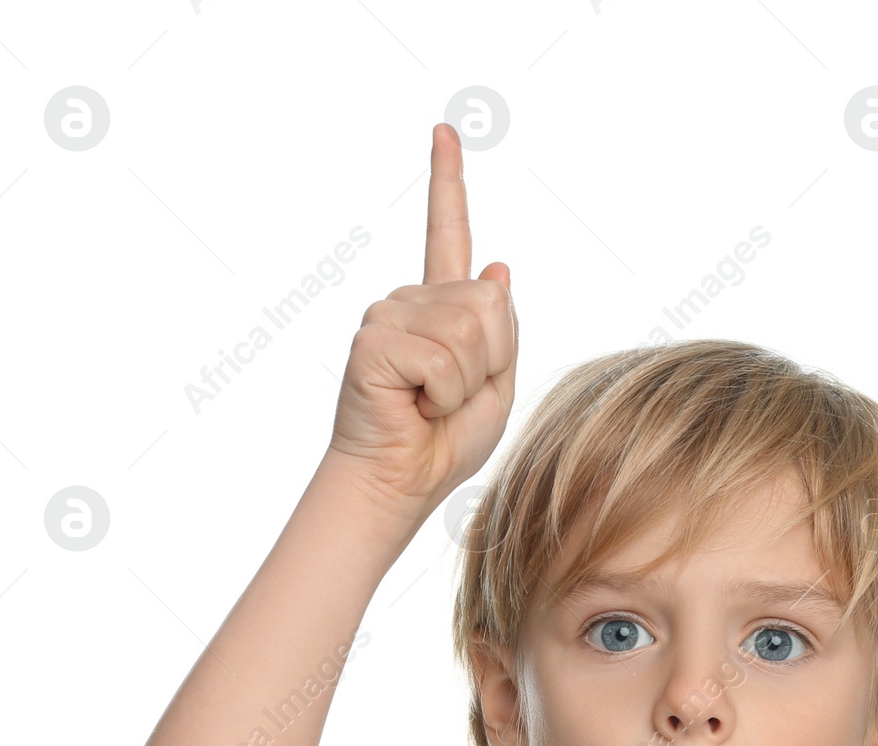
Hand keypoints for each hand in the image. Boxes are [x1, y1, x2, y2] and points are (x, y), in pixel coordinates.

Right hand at [322, 121, 517, 537]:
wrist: (402, 482)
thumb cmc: (445, 443)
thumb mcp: (497, 385)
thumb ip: (502, 329)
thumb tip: (497, 264)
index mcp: (441, 308)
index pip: (447, 232)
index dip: (447, 181)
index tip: (446, 131)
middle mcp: (410, 301)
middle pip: (489, 301)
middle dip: (489, 359)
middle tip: (452, 397)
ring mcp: (388, 317)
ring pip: (469, 329)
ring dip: (466, 381)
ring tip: (431, 403)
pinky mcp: (375, 341)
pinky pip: (443, 357)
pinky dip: (445, 393)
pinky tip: (416, 405)